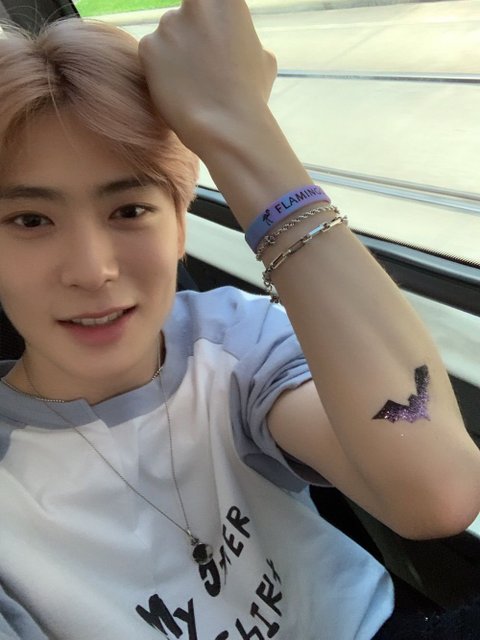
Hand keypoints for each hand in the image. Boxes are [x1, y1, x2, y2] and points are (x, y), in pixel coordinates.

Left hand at [138, 0, 276, 153]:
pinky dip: (161, 71)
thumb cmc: (249, 95)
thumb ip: (241, 38)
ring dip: (177, 55)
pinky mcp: (148, 46)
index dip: (211, 24)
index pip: (209, 3)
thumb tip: (237, 41)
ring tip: (193, 85)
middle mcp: (195, 2)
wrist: (226, 127)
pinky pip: (153, 55)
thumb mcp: (262, 56)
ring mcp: (168, 23)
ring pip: (169, 35)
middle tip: (205, 67)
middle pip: (188, 14)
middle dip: (192, 36)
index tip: (214, 41)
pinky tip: (179, 90)